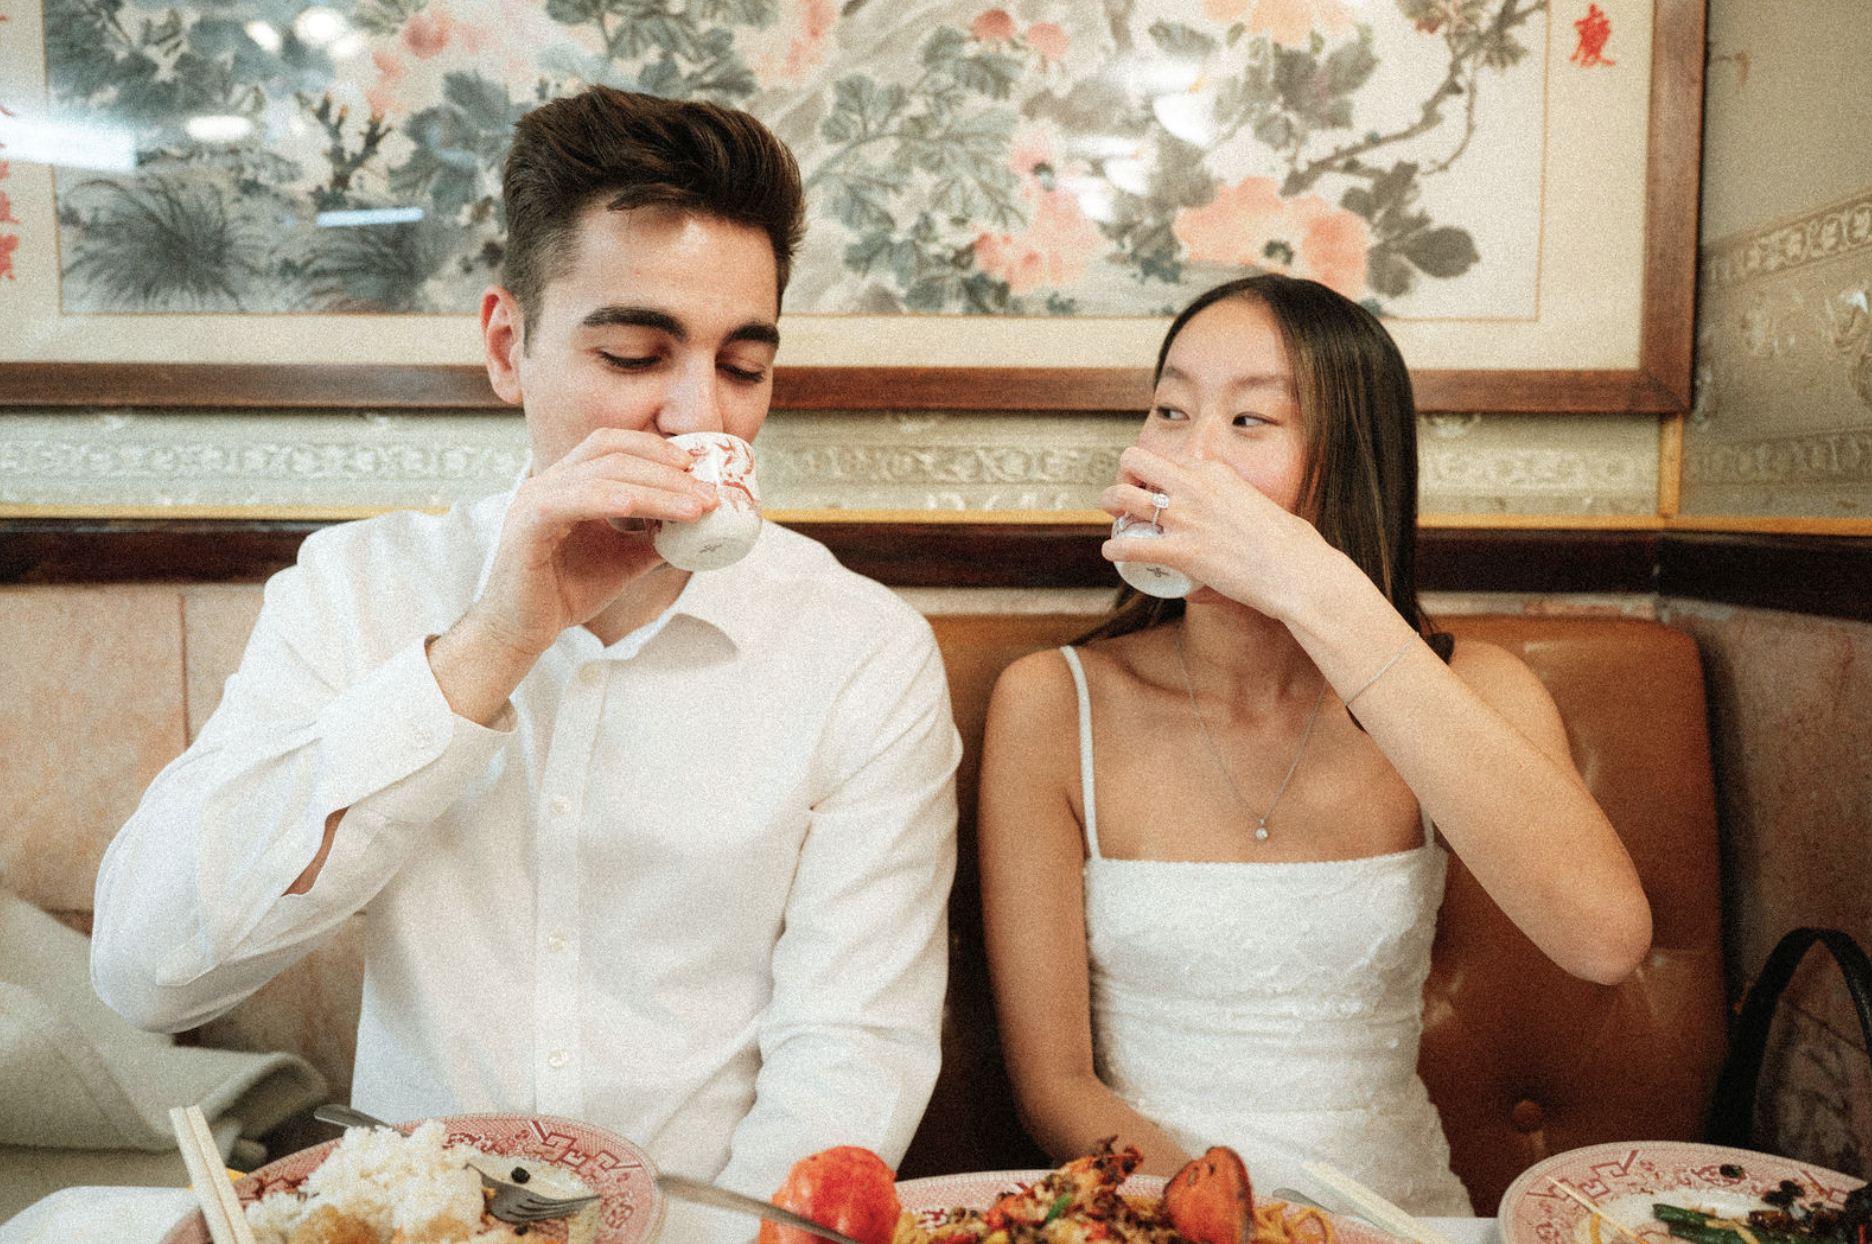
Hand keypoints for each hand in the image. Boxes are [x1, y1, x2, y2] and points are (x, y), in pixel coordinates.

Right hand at [467, 427, 716, 656]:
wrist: (523, 631)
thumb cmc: (566, 592)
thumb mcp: (624, 559)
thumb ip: (654, 536)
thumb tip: (695, 522)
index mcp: (569, 482)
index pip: (614, 445)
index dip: (656, 450)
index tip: (698, 469)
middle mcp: (550, 481)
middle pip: (614, 453)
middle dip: (667, 470)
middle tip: (708, 492)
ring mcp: (535, 499)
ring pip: (602, 475)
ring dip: (656, 489)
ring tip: (694, 508)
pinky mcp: (526, 524)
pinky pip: (570, 501)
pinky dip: (607, 499)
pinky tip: (636, 506)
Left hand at [1099, 444, 1329, 618]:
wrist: (1297, 572)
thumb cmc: (1290, 545)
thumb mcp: (1262, 505)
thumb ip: (1244, 503)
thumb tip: (1243, 516)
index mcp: (1216, 471)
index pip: (1170, 459)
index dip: (1156, 474)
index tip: (1155, 491)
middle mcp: (1195, 486)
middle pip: (1136, 460)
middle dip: (1123, 475)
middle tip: (1124, 497)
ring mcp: (1186, 517)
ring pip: (1123, 497)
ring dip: (1109, 504)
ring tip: (1112, 518)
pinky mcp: (1182, 551)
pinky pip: (1131, 545)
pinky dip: (1114, 548)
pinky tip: (1111, 552)